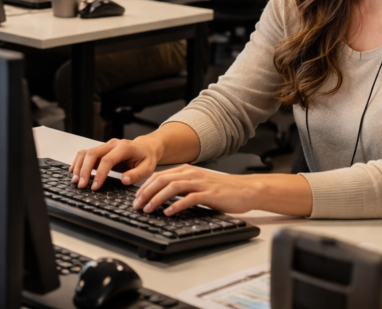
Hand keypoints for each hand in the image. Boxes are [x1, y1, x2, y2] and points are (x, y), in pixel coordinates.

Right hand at [69, 137, 163, 190]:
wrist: (145, 148)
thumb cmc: (146, 158)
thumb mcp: (148, 168)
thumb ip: (136, 174)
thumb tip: (124, 180)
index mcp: (124, 148)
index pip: (107, 160)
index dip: (100, 174)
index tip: (95, 187)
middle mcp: (112, 144)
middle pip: (92, 154)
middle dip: (85, 170)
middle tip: (81, 185)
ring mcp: (105, 146)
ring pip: (86, 152)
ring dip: (79, 166)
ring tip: (76, 181)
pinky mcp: (101, 150)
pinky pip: (85, 153)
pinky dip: (78, 162)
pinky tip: (75, 172)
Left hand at [133, 164, 253, 215]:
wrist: (245, 190)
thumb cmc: (222, 190)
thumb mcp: (198, 185)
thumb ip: (182, 188)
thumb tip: (162, 197)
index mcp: (186, 170)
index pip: (159, 176)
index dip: (144, 187)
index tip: (136, 199)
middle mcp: (191, 174)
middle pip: (162, 180)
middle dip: (146, 193)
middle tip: (137, 206)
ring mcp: (200, 183)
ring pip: (172, 187)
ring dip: (157, 199)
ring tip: (149, 209)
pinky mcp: (209, 193)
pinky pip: (189, 198)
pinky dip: (177, 205)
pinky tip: (169, 212)